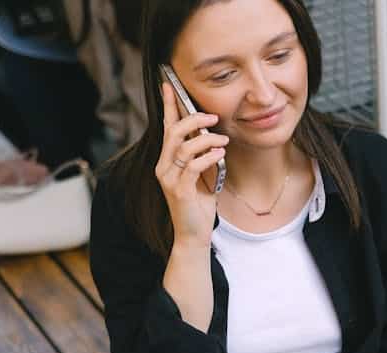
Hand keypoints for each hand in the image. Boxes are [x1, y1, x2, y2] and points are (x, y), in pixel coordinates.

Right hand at [154, 81, 228, 247]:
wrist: (193, 234)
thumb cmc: (198, 205)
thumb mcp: (202, 175)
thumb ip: (202, 157)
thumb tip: (214, 138)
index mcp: (167, 161)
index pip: (166, 128)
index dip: (168, 106)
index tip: (169, 85)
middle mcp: (164, 167)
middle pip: (173, 133)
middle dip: (193, 120)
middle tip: (212, 117)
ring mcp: (169, 179)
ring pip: (183, 147)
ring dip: (206, 139)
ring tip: (223, 141)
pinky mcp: (180, 190)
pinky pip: (193, 166)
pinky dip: (208, 156)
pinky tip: (220, 154)